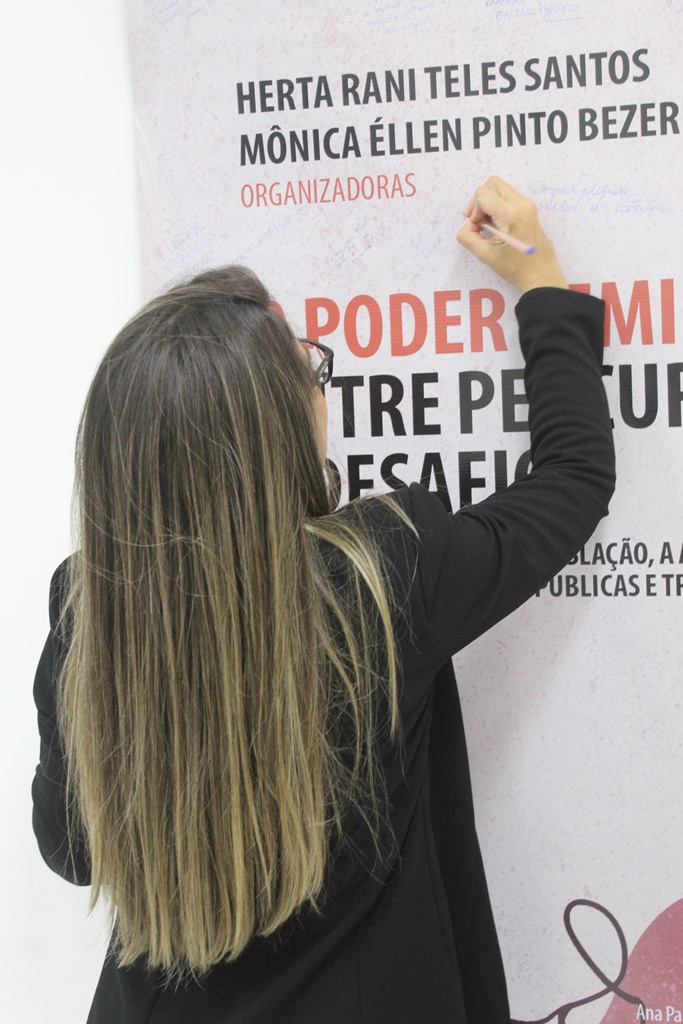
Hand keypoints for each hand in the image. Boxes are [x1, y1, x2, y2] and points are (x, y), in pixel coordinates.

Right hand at [456, 176, 567, 292]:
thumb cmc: (515, 267)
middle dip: (479, 200)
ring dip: (488, 202)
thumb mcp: (485, 254)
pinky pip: (507, 196)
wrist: (540, 274)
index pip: (482, 194)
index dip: (474, 210)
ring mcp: (527, 204)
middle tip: (477, 221)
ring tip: (487, 224)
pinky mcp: (529, 208)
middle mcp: (521, 204)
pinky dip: (497, 205)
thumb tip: (467, 226)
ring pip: (499, 188)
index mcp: (510, 214)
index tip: (477, 227)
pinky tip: (496, 224)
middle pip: (492, 183)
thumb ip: (468, 236)